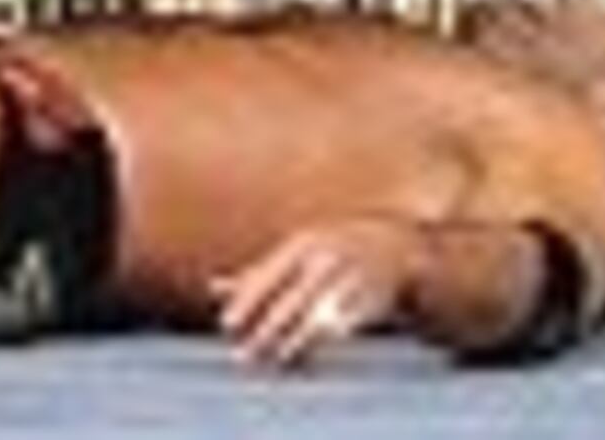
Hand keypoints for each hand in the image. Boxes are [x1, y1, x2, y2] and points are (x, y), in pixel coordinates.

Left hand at [216, 220, 405, 371]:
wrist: (391, 243)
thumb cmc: (329, 250)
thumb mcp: (294, 252)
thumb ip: (257, 273)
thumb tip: (213, 288)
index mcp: (301, 246)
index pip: (267, 275)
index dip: (246, 301)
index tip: (226, 325)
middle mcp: (323, 259)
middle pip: (289, 301)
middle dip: (265, 331)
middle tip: (243, 356)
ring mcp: (348, 278)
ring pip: (316, 316)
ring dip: (294, 342)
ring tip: (276, 361)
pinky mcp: (370, 300)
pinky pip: (344, 325)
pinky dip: (325, 341)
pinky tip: (311, 358)